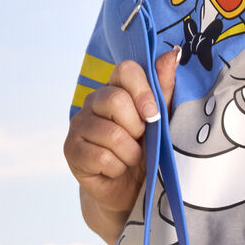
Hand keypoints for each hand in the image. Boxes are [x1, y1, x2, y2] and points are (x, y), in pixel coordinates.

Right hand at [63, 48, 179, 244]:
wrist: (130, 190)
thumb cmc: (148, 152)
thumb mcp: (162, 122)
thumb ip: (164, 89)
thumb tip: (173, 53)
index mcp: (117, 89)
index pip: (126, 71)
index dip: (143, 92)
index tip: (153, 114)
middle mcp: (93, 102)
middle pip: (114, 100)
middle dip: (137, 127)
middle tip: (140, 140)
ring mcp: (79, 125)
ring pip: (110, 133)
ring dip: (130, 153)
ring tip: (131, 159)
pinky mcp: (71, 150)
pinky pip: (101, 157)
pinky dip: (117, 168)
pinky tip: (117, 169)